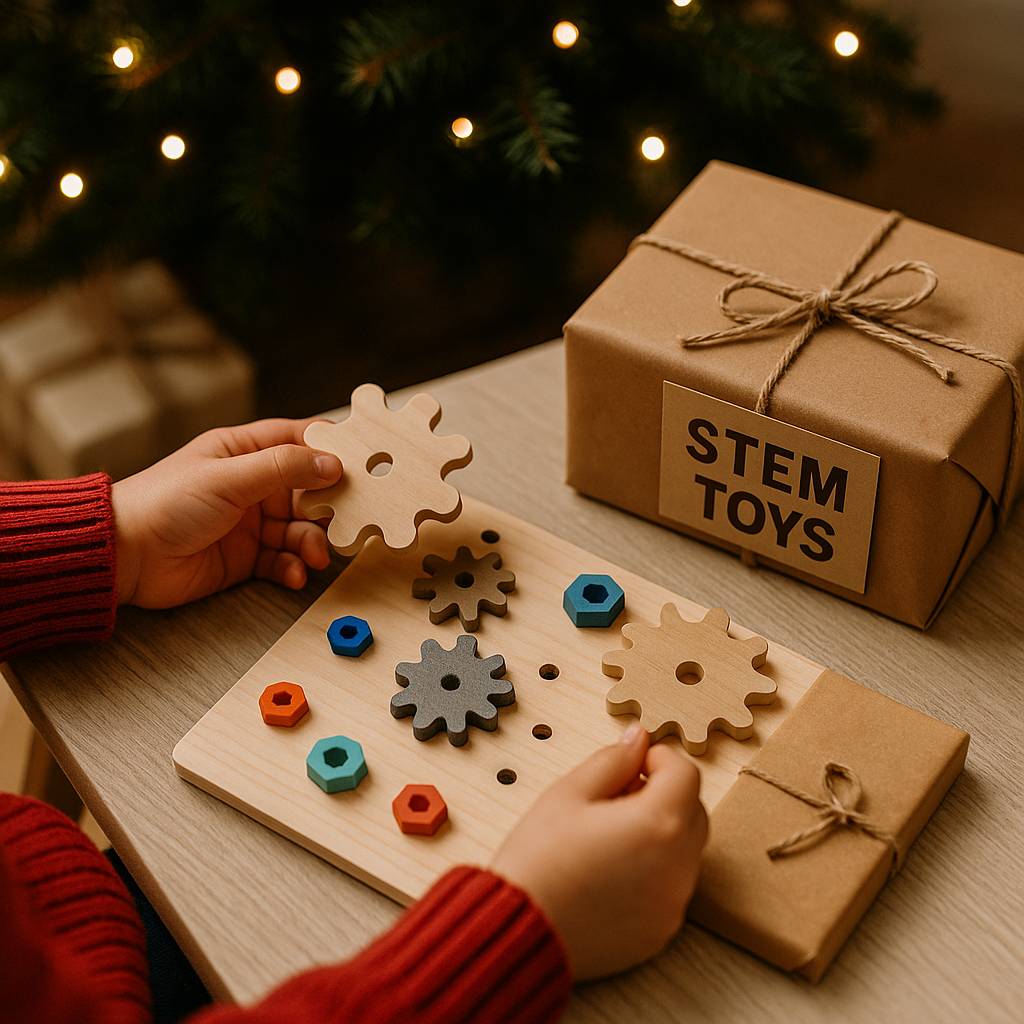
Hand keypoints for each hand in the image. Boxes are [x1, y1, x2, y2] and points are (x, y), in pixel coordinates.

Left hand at [112, 419, 341, 607]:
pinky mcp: (246, 558)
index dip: (330, 451)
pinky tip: (296, 573)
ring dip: (313, 542)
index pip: (298, 441)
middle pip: (308, 490)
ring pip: (300, 529)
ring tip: (315, 555)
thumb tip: (332, 463)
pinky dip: (294, 567)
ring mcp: (250, 522)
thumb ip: (283, 469)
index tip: (360, 465)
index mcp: (243, 452)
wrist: (126, 556)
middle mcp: (251, 485)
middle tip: (348, 520)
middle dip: (329, 507)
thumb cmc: (164, 503)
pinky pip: (283, 560)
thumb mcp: (229, 477)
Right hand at [490, 725, 706, 979]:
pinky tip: (609, 871)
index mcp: (658, 824)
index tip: (631, 763)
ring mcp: (672, 904)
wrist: (519, 931)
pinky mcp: (661, 931)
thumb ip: (612, 760)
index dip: (659, 758)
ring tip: (608, 836)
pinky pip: (670, 887)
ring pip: (684, 851)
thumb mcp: (569, 793)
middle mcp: (678, 867)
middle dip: (663, 794)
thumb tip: (638, 739)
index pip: (686, 773)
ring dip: (659, 832)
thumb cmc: (539, 859)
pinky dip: (653, 871)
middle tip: (616, 796)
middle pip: (693, 811)